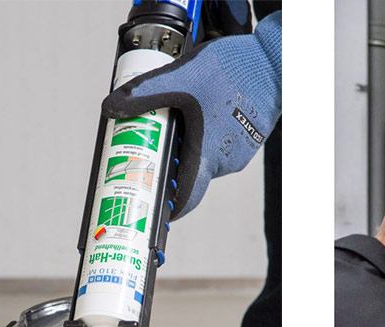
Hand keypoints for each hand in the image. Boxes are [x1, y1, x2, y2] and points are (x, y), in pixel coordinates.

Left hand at [102, 11, 281, 218]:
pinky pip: (222, 143)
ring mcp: (241, 150)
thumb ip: (145, 93)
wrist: (274, 62)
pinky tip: (201, 110)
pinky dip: (208, 134)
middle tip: (152, 141)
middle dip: (171, 160)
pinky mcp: (250, 137)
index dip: (168, 207)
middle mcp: (226, 160)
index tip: (151, 206)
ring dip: (191, 143)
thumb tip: (110, 107)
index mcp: (208, 154)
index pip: (186, 197)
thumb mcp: (180, 78)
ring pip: (207, 155)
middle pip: (191, 171)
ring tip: (178, 117)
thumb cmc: (234, 72)